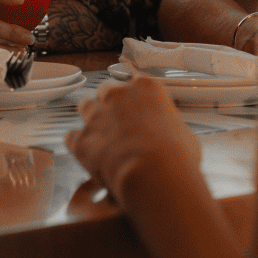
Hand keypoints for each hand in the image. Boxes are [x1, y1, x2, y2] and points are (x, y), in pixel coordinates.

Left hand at [65, 76, 201, 207]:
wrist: (153, 174)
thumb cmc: (176, 156)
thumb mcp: (185, 135)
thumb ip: (170, 127)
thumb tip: (170, 137)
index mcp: (146, 88)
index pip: (136, 83)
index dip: (136, 98)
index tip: (139, 109)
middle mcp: (117, 95)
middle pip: (106, 90)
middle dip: (110, 103)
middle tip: (119, 123)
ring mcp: (96, 115)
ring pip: (85, 105)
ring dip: (91, 116)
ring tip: (101, 135)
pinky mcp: (81, 139)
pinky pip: (71, 136)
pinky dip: (78, 144)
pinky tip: (88, 155)